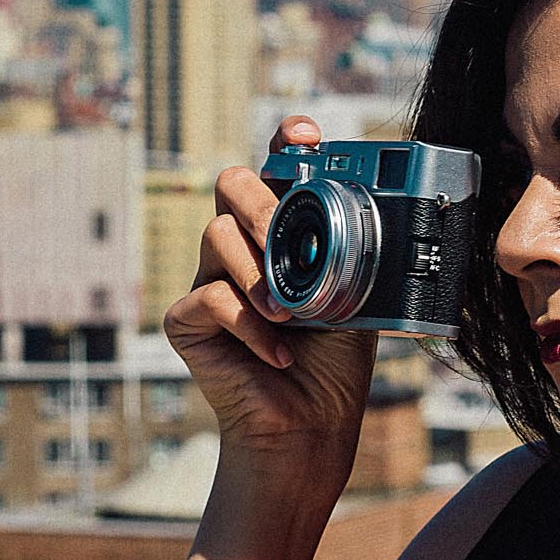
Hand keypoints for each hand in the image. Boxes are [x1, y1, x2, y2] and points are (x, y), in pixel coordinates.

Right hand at [162, 116, 377, 463]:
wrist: (312, 424)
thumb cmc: (334, 362)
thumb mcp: (358, 297)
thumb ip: (353, 255)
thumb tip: (372, 214)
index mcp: (283, 233)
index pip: (275, 169)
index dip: (286, 142)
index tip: (305, 135)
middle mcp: (242, 246)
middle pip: (230, 183)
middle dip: (262, 205)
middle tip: (287, 241)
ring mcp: (209, 279)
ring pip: (215, 236)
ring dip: (258, 274)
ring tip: (289, 314)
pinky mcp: (187, 321)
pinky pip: (209, 296)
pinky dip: (249, 325)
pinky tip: (277, 352)